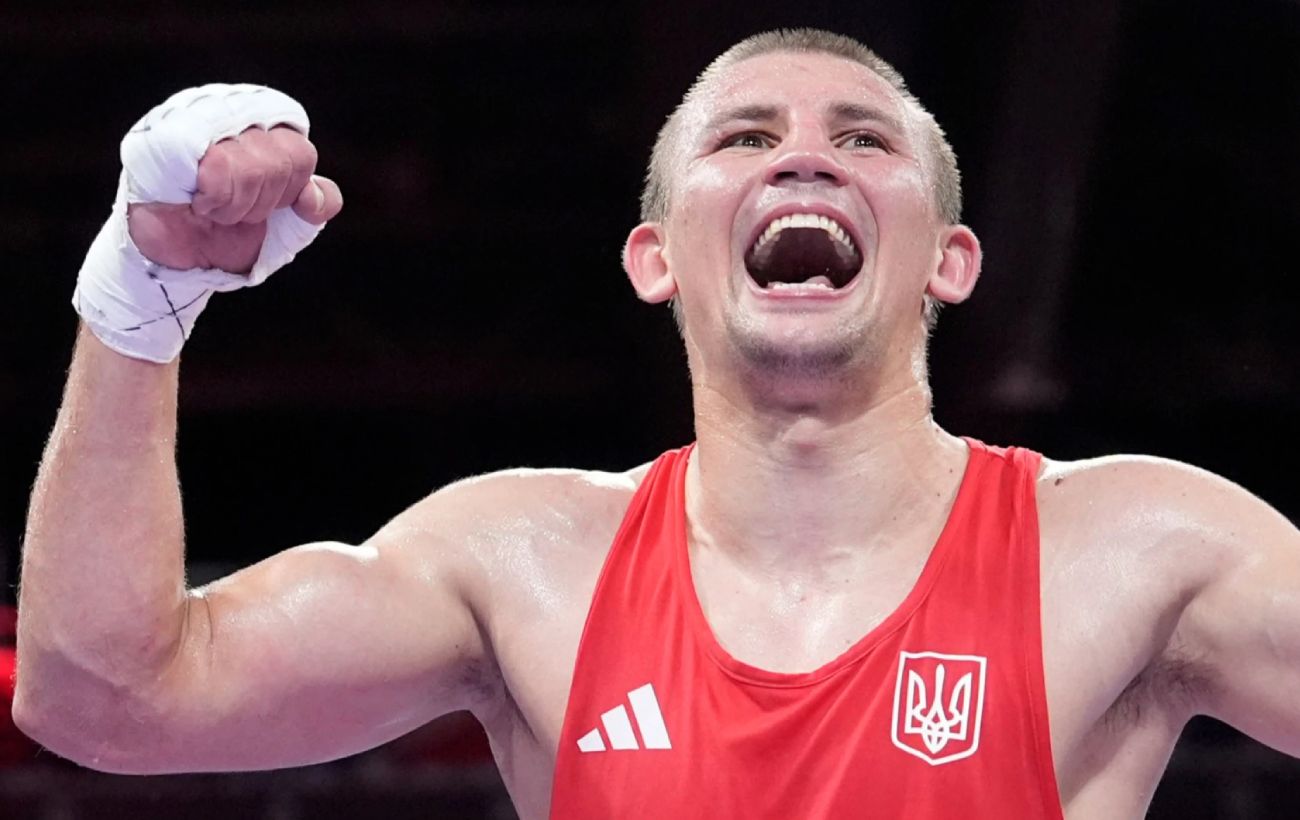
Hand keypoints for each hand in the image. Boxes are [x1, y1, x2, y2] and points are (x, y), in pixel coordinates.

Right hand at [127, 126, 342, 273]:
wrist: (176, 259)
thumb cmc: (226, 230)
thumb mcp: (286, 221)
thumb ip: (316, 203)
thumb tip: (316, 198)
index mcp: (260, 117)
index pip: (300, 151)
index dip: (288, 190)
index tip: (263, 203)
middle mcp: (228, 106)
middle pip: (284, 158)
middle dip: (262, 201)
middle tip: (231, 208)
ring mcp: (193, 114)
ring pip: (253, 165)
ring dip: (236, 205)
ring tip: (210, 206)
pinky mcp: (165, 134)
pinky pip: (219, 166)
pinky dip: (215, 200)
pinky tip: (194, 202)